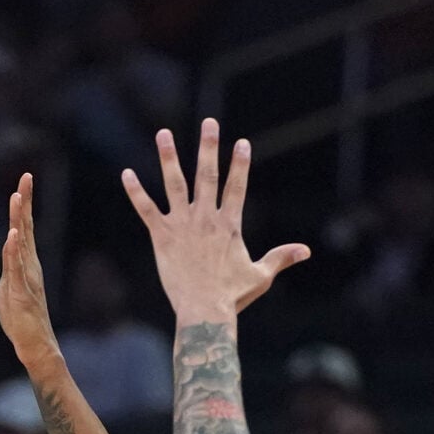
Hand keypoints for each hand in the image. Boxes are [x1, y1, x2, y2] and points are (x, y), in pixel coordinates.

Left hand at [0, 173, 57, 369]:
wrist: (35, 344)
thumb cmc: (22, 317)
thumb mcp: (10, 285)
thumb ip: (10, 264)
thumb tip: (10, 245)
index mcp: (26, 262)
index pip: (24, 227)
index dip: (23, 204)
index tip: (23, 182)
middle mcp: (30, 264)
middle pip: (26, 227)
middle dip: (25, 201)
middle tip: (26, 177)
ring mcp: (26, 277)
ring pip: (22, 243)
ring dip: (19, 220)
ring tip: (17, 197)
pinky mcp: (21, 292)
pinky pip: (17, 268)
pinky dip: (14, 251)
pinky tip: (13, 236)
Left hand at [121, 119, 309, 321]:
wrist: (204, 310)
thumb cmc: (232, 296)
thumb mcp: (261, 276)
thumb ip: (281, 258)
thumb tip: (306, 251)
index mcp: (229, 225)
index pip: (236, 187)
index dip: (240, 164)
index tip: (241, 142)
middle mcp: (206, 218)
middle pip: (208, 175)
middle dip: (209, 147)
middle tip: (210, 123)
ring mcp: (183, 224)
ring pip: (175, 184)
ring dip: (169, 157)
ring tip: (164, 134)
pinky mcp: (162, 236)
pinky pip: (146, 209)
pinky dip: (136, 192)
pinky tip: (127, 174)